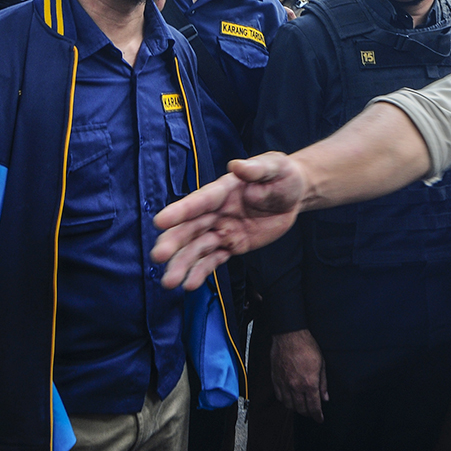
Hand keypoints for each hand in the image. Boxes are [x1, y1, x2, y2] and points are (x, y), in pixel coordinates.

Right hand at [152, 152, 306, 289]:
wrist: (293, 195)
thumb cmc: (281, 175)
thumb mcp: (274, 167)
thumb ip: (256, 169)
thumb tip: (237, 165)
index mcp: (222, 190)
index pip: (199, 201)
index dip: (180, 211)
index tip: (159, 221)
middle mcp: (216, 211)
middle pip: (190, 228)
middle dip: (173, 242)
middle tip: (157, 257)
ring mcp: (223, 230)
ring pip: (197, 248)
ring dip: (182, 264)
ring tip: (169, 282)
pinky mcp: (232, 245)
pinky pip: (214, 260)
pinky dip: (201, 272)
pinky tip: (189, 285)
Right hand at [271, 329, 327, 422]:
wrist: (290, 335)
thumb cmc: (307, 347)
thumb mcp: (321, 364)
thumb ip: (323, 383)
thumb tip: (325, 398)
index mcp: (309, 384)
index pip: (314, 407)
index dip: (317, 416)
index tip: (319, 419)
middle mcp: (296, 387)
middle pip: (301, 409)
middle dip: (307, 413)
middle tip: (311, 413)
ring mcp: (284, 384)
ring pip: (289, 405)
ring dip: (296, 408)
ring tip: (301, 406)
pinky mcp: (275, 379)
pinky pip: (279, 396)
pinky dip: (285, 400)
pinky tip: (289, 398)